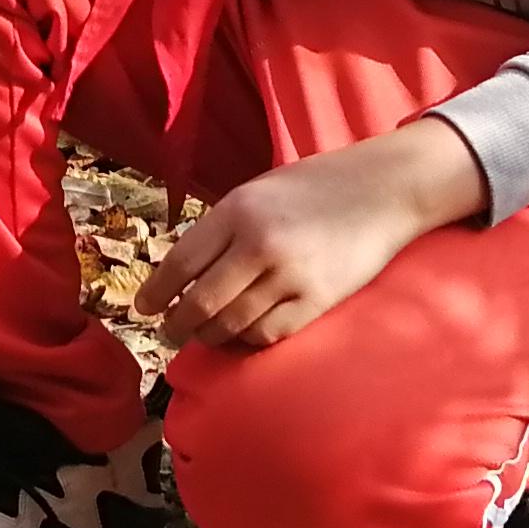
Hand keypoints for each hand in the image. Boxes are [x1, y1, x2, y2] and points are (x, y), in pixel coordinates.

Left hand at [137, 121, 484, 352]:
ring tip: (206, 335)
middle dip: (178, 325)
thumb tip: (180, 273)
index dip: (157, 292)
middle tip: (170, 334)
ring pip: (232, 324)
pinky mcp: (319, 299)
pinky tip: (246, 332)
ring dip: (212, 336)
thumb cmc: (315, 188)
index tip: (144, 309)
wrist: (384, 189)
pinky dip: (250, 338)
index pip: (181, 262)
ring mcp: (291, 274)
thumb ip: (223, 228)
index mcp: (238, 210)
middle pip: (201, 302)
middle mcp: (259, 243)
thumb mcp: (259, 192)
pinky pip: (268, 333)